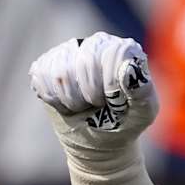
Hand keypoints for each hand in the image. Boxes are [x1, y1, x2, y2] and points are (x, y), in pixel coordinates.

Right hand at [28, 34, 158, 184]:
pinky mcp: (47, 63)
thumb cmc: (125, 123)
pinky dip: (54, 99)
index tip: (115, 103)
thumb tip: (128, 70)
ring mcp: (69, 51)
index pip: (111, 55)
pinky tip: (66, 103)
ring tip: (82, 105)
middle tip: (97, 105)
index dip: (111, 87)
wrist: (100, 141)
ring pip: (60, 73)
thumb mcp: (142, 112)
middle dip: (90, 95)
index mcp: (123, 49)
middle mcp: (96, 43)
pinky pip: (41, 76)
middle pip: (84, 62)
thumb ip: (142, 90)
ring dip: (72, 100)